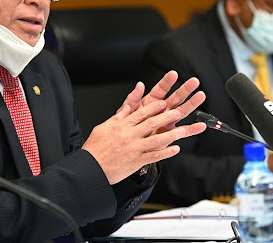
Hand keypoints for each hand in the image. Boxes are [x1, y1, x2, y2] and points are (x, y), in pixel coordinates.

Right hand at [82, 100, 205, 184]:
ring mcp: (133, 149)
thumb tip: (128, 105)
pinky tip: (175, 149)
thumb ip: (119, 115)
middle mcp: (129, 136)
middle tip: (176, 112)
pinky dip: (165, 153)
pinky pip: (154, 157)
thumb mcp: (104, 126)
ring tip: (181, 131)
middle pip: (151, 124)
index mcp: (121, 126)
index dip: (154, 108)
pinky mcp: (136, 162)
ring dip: (170, 135)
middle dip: (165, 117)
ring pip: (155, 140)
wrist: (90, 168)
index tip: (163, 103)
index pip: (140, 114)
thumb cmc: (95, 147)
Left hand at [119, 70, 205, 131]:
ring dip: (192, 104)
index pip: (161, 89)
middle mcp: (162, 110)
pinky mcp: (171, 134)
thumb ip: (132, 99)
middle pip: (175, 97)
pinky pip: (183, 132)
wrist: (127, 145)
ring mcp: (168, 121)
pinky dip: (192, 129)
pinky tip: (201, 126)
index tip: (173, 74)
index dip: (167, 82)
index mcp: (151, 102)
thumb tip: (139, 85)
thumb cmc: (127, 127)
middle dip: (185, 89)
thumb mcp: (127, 112)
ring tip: (200, 96)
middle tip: (194, 81)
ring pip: (182, 111)